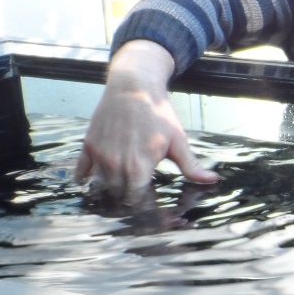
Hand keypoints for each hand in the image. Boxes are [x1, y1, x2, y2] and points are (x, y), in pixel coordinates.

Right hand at [76, 40, 218, 198]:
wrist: (133, 86)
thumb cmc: (158, 113)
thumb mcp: (178, 140)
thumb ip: (191, 166)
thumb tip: (212, 180)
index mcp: (139, 167)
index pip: (137, 201)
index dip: (144, 208)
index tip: (150, 209)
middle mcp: (116, 164)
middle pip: (118, 197)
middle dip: (127, 203)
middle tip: (136, 204)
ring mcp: (100, 155)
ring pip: (101, 186)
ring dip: (109, 192)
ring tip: (119, 195)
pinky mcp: (89, 145)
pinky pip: (81, 171)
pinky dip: (86, 180)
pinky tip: (92, 183)